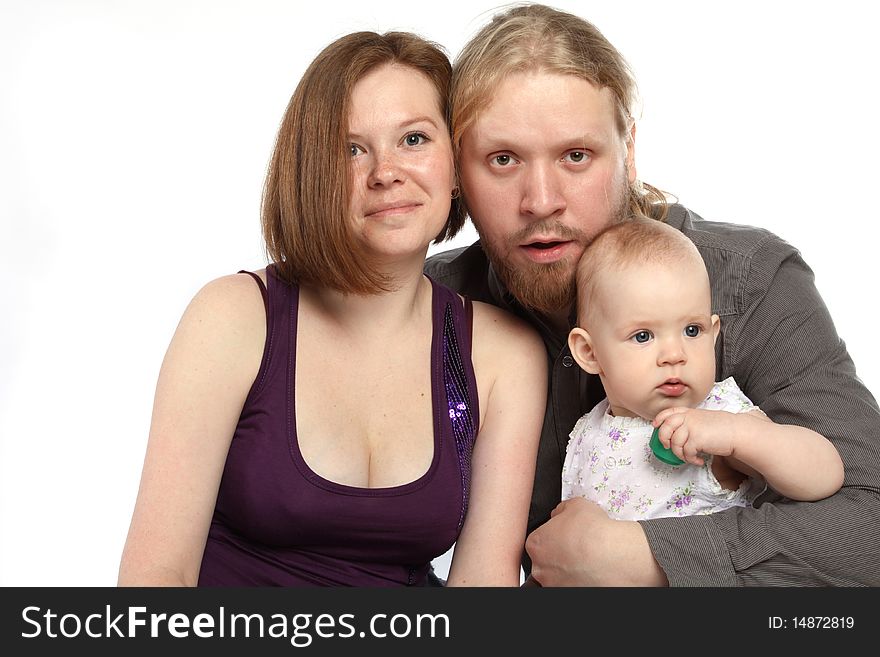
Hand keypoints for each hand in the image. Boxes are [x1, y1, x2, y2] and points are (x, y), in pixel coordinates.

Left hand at [524, 497, 666, 585]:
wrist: (614, 555)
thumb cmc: (594, 532)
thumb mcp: (575, 505)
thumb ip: (561, 510)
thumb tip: (560, 514)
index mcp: (536, 544)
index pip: (539, 540)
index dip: (554, 536)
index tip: (565, 535)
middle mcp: (540, 568)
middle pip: (546, 559)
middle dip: (560, 554)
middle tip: (578, 547)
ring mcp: (554, 584)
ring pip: (559, 575)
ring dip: (570, 569)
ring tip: (588, 559)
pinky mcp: (570, 594)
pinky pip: (573, 585)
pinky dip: (581, 580)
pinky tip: (593, 571)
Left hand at [652, 407, 743, 465]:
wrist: (738, 432)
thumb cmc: (723, 428)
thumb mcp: (703, 419)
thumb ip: (689, 422)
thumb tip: (677, 434)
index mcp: (689, 412)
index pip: (668, 412)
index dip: (659, 419)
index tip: (656, 426)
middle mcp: (688, 418)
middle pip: (665, 428)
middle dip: (663, 439)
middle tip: (668, 447)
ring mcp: (691, 428)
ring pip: (675, 444)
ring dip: (680, 454)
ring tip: (690, 457)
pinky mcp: (696, 439)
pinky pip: (686, 453)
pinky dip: (691, 460)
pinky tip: (699, 461)